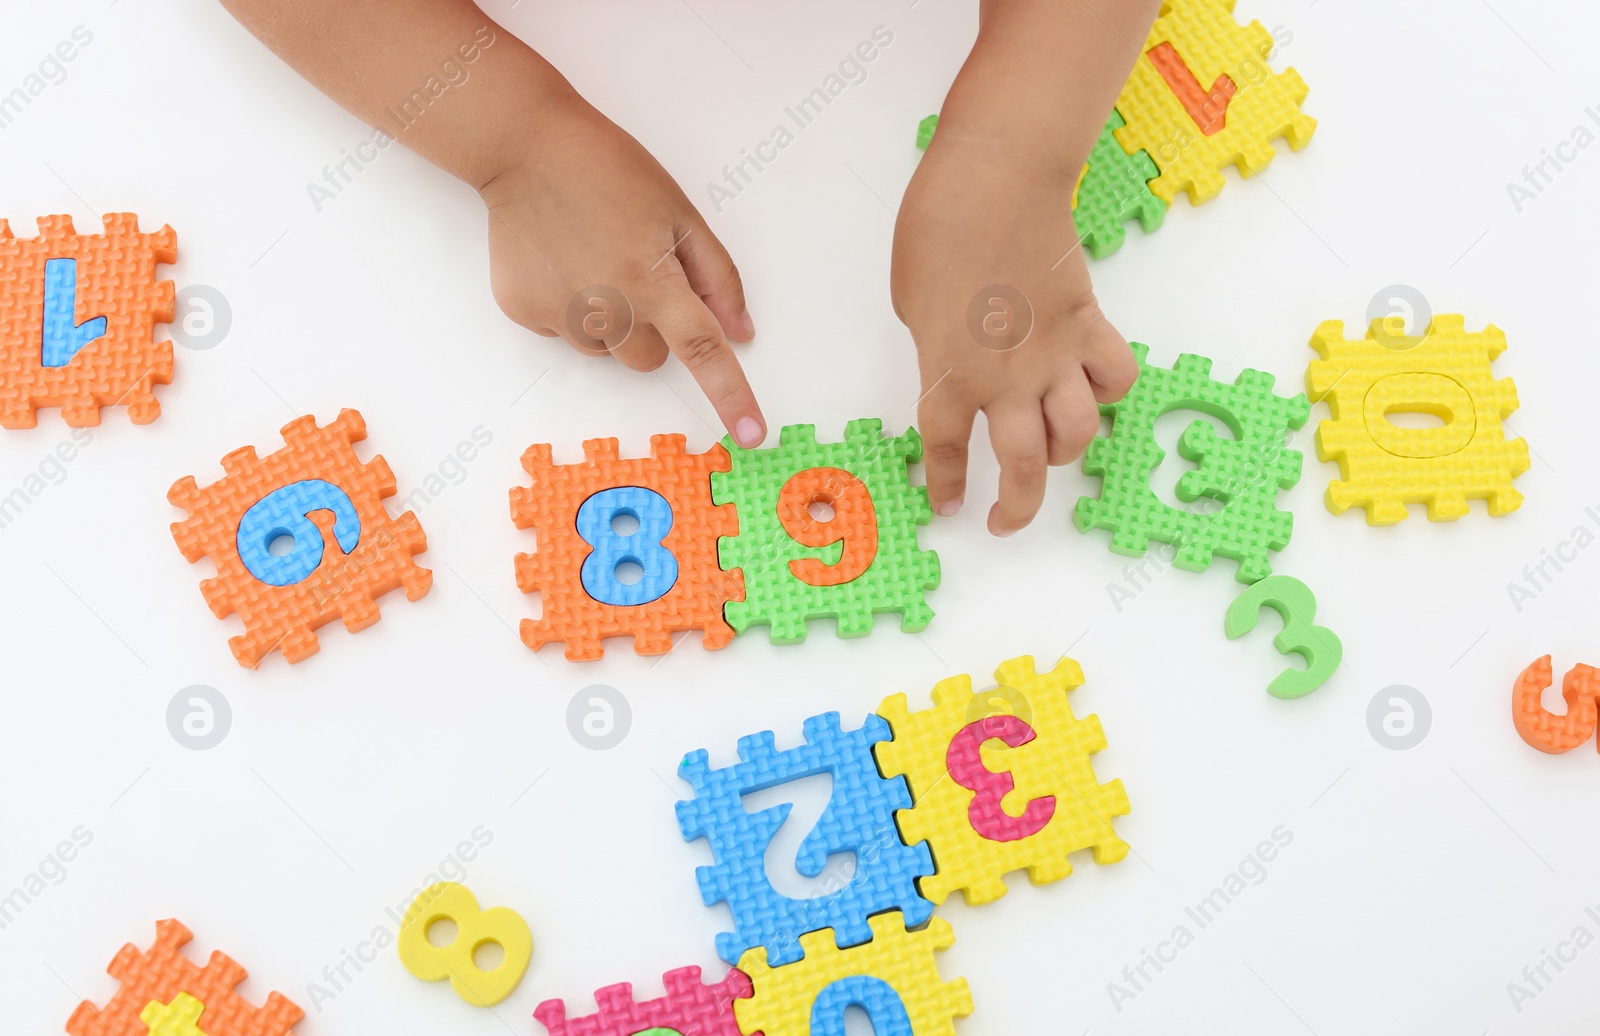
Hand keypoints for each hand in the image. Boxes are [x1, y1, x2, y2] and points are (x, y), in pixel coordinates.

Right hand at [479, 92, 763, 445]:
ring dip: (609, 320)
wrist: (524, 147)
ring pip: (606, 350)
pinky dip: (568, 308)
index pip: (703, 349)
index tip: (751, 433)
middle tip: (633, 269)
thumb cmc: (608, 170)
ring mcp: (559, 314)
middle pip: (649, 358)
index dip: (731, 394)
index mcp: (652, 279)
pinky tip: (560, 261)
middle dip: (653, 327)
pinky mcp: (523, 311)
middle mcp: (606, 307)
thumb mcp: (679, 212)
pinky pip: (563, 334)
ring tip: (592, 259)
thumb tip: (741, 332)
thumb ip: (716, 276)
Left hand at [892, 135, 1136, 535]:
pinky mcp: (1089, 324)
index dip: (948, 485)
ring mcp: (1054, 355)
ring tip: (1051, 451)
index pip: (947, 450)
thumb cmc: (937, 231)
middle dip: (1017, 507)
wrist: (996, 181)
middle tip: (1006, 520)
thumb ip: (937, 349)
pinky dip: (1108, 390)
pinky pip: (1115, 375)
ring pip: (1077, 433)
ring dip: (1066, 454)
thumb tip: (958, 364)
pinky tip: (1091, 387)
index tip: (951, 506)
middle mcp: (1005, 379)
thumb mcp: (911, 304)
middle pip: (1023, 467)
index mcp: (948, 374)